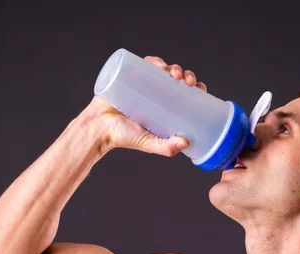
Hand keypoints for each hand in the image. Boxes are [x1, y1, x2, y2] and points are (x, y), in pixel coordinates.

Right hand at [82, 55, 207, 156]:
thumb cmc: (124, 137)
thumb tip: (186, 143)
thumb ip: (166, 147)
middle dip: (187, 75)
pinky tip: (159, 64)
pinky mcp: (129, 76)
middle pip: (177, 78)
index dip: (195, 87)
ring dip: (173, 66)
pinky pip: (143, 64)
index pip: (185, 92)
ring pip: (163, 69)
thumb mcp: (149, 143)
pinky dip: (153, 61)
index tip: (200, 88)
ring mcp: (142, 82)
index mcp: (164, 105)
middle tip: (188, 82)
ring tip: (174, 73)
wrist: (99, 128)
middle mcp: (155, 92)